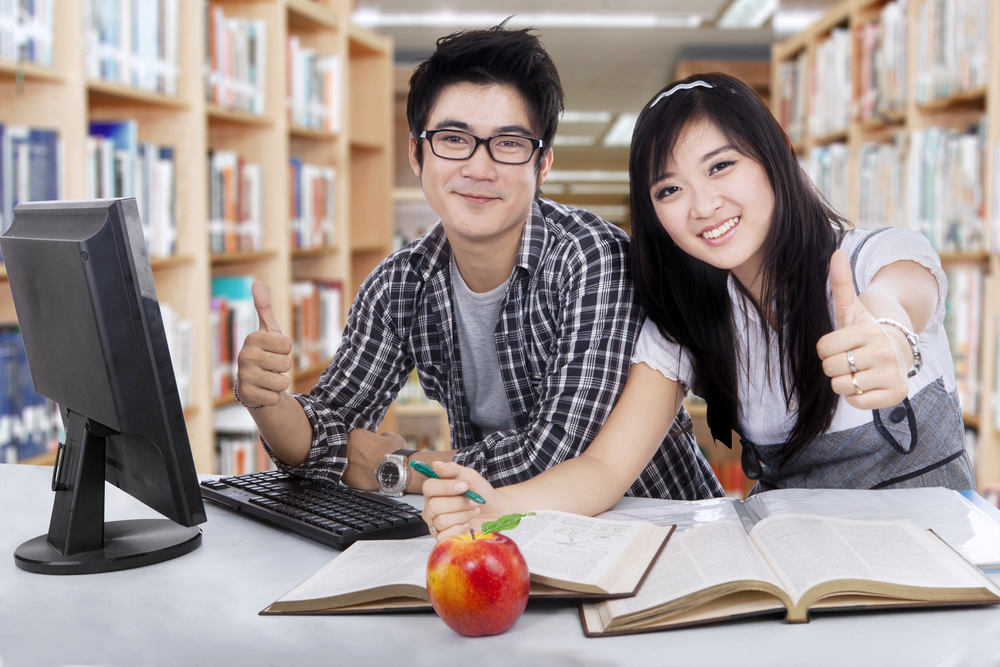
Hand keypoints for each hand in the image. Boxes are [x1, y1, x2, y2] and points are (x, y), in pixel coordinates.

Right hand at [235, 281, 292, 407]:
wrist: (253, 383)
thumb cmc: (265, 353)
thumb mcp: (268, 331)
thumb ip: (264, 308)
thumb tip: (256, 283)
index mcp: (252, 338)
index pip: (287, 345)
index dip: (286, 350)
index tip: (275, 351)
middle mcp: (244, 356)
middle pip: (286, 364)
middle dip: (283, 367)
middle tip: (271, 366)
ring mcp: (244, 376)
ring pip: (282, 382)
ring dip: (280, 382)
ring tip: (268, 378)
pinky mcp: (247, 395)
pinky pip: (276, 397)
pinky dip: (273, 396)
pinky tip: (263, 390)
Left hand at [342, 429, 406, 490]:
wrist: (394, 471)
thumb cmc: (394, 453)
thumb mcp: (392, 437)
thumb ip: (383, 436)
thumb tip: (382, 438)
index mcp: (356, 435)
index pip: (356, 437)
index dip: (363, 443)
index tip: (369, 448)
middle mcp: (347, 447)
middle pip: (349, 450)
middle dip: (357, 454)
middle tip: (367, 459)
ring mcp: (344, 464)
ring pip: (347, 464)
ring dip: (355, 466)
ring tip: (367, 468)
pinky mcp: (346, 478)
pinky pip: (349, 476)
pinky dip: (356, 477)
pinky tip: (365, 477)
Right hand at [421, 462, 507, 540]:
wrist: (495, 510)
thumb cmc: (481, 493)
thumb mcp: (470, 477)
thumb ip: (453, 470)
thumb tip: (437, 465)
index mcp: (435, 490)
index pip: (428, 487)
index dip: (446, 487)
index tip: (464, 486)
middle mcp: (431, 507)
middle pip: (435, 506)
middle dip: (459, 503)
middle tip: (473, 501)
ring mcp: (435, 523)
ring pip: (442, 520)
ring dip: (463, 515)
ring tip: (473, 511)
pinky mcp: (442, 537)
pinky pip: (444, 536)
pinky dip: (459, 529)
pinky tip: (467, 524)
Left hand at [816, 250, 909, 408]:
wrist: (897, 353)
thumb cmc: (865, 333)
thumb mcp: (852, 310)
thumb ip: (840, 284)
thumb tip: (836, 251)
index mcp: (867, 330)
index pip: (822, 348)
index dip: (826, 349)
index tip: (841, 344)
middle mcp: (882, 350)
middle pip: (830, 368)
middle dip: (834, 366)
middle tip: (851, 359)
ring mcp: (891, 372)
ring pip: (841, 386)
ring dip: (845, 382)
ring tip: (860, 371)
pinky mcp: (896, 393)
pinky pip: (857, 402)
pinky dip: (858, 397)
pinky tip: (869, 384)